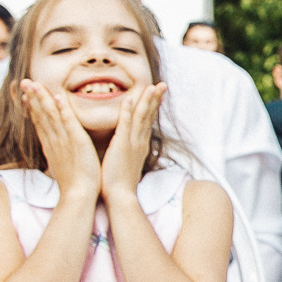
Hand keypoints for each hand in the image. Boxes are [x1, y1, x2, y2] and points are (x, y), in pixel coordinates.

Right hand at [21, 80, 100, 201]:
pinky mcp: (77, 142)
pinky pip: (69, 123)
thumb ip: (58, 154)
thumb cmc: (74, 183)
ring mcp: (64, 141)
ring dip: (42, 99)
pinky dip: (63, 110)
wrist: (79, 196)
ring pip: (51, 115)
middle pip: (41, 115)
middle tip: (24, 82)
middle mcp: (54, 141)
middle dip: (32, 98)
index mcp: (51, 145)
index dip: (32, 107)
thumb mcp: (62, 164)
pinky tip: (58, 97)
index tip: (24, 94)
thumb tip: (55, 150)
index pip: (40, 122)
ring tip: (34, 84)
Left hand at [100, 83, 166, 199]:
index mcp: (140, 145)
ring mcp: (132, 143)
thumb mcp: (126, 163)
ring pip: (141, 117)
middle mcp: (139, 142)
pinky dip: (127, 111)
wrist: (120, 197)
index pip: (147, 122)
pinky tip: (130, 99)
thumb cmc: (119, 184)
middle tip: (162, 84)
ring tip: (152, 86)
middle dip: (155, 98)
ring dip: (147, 100)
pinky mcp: (122, 146)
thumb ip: (127, 152)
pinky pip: (125, 125)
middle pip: (149, 116)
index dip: (153, 106)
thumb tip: (126, 148)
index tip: (156, 94)